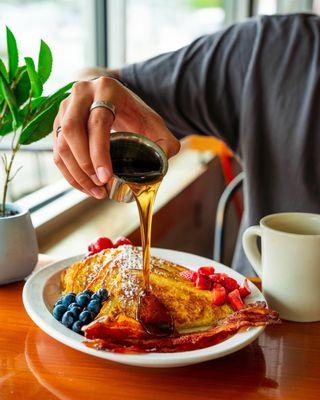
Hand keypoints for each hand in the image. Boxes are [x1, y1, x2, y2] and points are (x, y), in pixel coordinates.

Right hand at [53, 77, 179, 198]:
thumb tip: (163, 160)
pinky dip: (68, 172)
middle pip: (72, 131)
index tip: (106, 178)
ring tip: (95, 192)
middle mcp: (81, 93)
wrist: (113, 98)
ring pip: (61, 143)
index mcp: (106, 89)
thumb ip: (165, 142)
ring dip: (75, 173)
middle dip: (84, 165)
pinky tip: (84, 186)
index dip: (99, 153)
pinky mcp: (58, 122)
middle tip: (100, 187)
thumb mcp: (154, 123)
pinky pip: (57, 151)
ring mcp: (65, 106)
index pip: (97, 123)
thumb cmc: (134, 113)